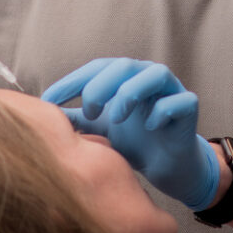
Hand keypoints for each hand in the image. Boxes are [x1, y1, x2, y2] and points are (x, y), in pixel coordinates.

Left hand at [42, 57, 219, 210]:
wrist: (168, 167)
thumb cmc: (134, 142)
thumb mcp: (100, 131)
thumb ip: (77, 120)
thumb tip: (42, 116)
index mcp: (126, 78)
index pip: (96, 68)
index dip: (72, 81)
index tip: (49, 100)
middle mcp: (148, 78)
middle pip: (124, 65)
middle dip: (102, 85)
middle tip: (89, 110)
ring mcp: (171, 91)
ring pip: (156, 74)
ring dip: (131, 92)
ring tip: (116, 118)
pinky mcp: (189, 108)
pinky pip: (180, 100)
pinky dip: (161, 111)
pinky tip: (148, 127)